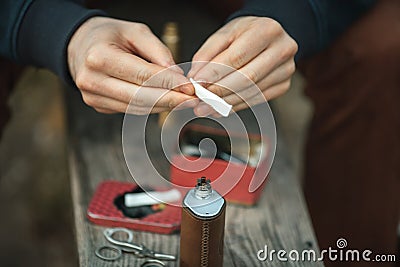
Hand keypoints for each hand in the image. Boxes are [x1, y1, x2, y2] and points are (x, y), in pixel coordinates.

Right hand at [67, 17, 195, 113]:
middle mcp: (92, 80)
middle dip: (171, 100)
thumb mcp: (135, 31)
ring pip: (137, 108)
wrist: (81, 45)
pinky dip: (151, 107)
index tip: (190, 87)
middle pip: (140, 97)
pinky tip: (166, 102)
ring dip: (164, 106)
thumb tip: (177, 75)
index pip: (143, 75)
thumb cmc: (109, 36)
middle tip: (192, 100)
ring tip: (184, 101)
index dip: (170, 83)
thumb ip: (158, 51)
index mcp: (99, 57)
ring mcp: (93, 97)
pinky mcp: (99, 106)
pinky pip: (131, 110)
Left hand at [188, 16, 297, 115]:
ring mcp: (286, 69)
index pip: (236, 57)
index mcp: (267, 30)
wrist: (267, 35)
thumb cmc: (244, 33)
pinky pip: (256, 99)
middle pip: (247, 78)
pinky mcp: (283, 85)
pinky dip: (235, 106)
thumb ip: (207, 54)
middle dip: (219, 92)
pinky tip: (219, 108)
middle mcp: (282, 50)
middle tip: (199, 101)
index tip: (196, 84)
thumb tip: (195, 78)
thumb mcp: (224, 34)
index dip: (214, 73)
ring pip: (251, 92)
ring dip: (225, 103)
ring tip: (205, 107)